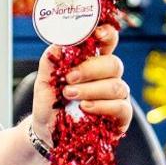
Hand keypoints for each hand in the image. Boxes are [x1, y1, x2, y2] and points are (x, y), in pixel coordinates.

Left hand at [30, 25, 132, 145]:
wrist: (45, 131)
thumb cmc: (49, 103)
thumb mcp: (44, 80)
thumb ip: (51, 60)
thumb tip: (61, 42)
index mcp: (94, 61)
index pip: (108, 41)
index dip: (107, 34)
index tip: (97, 33)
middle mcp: (109, 77)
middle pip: (114, 63)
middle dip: (91, 69)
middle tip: (69, 78)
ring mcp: (117, 97)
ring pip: (116, 86)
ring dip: (91, 89)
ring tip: (69, 95)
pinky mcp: (121, 117)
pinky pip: (121, 108)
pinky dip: (102, 106)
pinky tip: (85, 107)